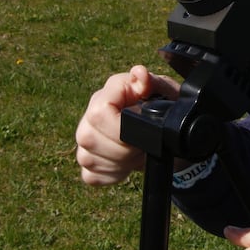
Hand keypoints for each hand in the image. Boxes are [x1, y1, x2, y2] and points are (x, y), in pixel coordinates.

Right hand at [75, 65, 177, 185]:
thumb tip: (140, 73)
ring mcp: (84, 142)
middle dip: (125, 149)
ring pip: (91, 160)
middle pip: (92, 140)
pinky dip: (113, 175)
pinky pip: (92, 176)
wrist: (160, 132)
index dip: (121, 127)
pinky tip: (126, 164)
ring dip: (121, 163)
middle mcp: (88, 117)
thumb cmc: (162, 108)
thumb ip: (152, 82)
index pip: (99, 113)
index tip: (142, 130)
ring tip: (137, 151)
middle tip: (144, 144)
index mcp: (105, 95)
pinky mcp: (86, 162)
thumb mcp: (166, 92)